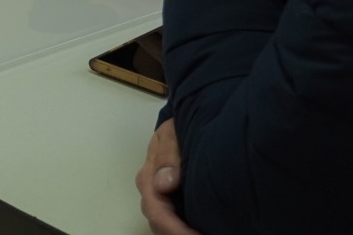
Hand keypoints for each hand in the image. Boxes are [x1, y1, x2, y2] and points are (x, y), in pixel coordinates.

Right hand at [136, 119, 200, 234]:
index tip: (195, 234)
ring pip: (164, 226)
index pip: (155, 209)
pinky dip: (184, 229)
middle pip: (159, 222)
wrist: (186, 127)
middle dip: (177, 233)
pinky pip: (176, 223)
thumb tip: (163, 184)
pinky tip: (201, 229)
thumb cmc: (178, 130)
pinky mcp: (176, 204)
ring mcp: (163, 200)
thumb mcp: (173, 134)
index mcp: (149, 177)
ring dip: (178, 232)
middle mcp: (152, 193)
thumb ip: (168, 155)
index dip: (174, 227)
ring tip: (203, 233)